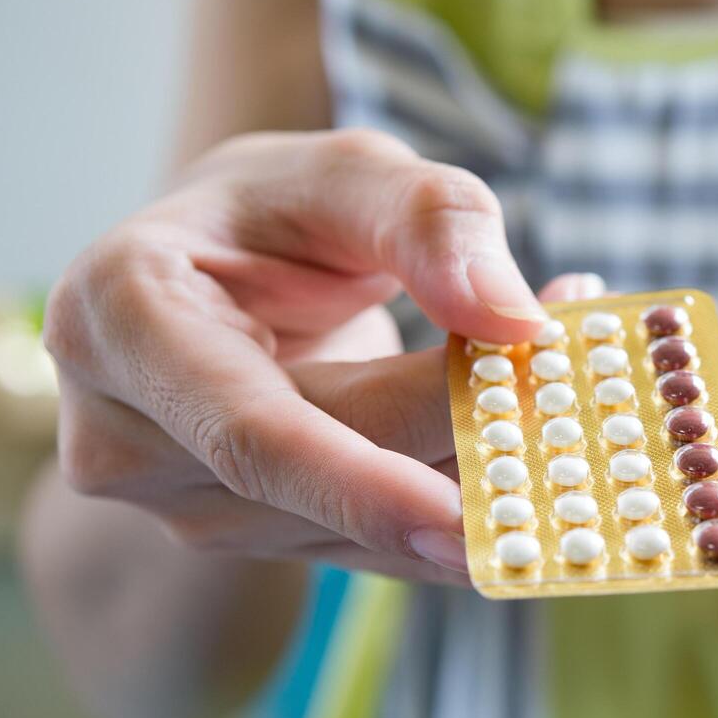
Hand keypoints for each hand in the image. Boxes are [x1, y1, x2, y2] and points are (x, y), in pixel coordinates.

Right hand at [45, 128, 597, 583]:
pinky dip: (470, 503)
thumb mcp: (345, 173)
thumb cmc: (273, 215)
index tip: (487, 509)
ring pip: (367, 529)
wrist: (216, 284)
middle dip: (472, 452)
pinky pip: (380, 544)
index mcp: (121, 320)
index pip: (253, 432)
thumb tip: (513, 317)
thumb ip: (427, 218)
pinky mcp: (258, 541)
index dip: (367, 483)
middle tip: (596, 408)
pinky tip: (540, 446)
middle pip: (331, 478)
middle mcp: (130, 438)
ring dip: (488, 476)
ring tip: (584, 391)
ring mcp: (188, 506)